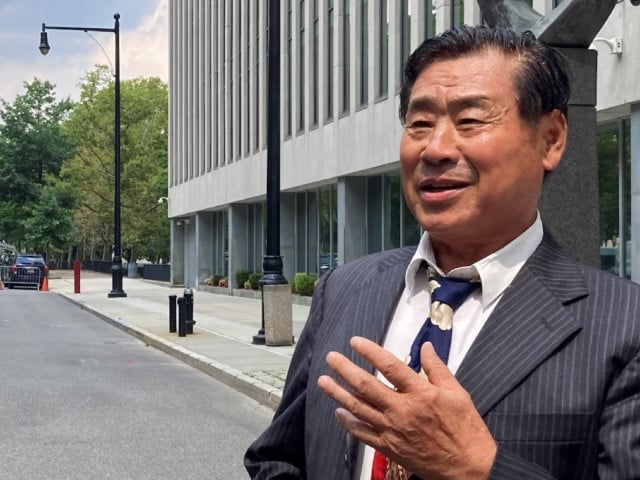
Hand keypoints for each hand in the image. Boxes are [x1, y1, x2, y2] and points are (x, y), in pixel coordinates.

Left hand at [317, 336, 495, 479]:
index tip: (355, 342)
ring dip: (339, 393)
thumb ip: (438, 368)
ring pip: (359, 408)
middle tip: (331, 358)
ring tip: (324, 381)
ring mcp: (393, 430)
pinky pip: (363, 434)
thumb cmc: (466, 430)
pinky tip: (339, 413)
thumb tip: (425, 347)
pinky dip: (349, 423)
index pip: (390, 367)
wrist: (469, 469)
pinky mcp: (389, 447)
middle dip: (345, 370)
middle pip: (367, 386)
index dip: (370, 352)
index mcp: (421, 394)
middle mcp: (402, 410)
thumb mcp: (458, 393)